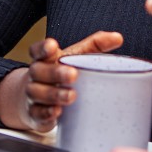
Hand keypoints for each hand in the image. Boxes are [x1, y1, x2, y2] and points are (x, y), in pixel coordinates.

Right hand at [0, 31, 122, 131]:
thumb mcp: (76, 57)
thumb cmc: (61, 74)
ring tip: (72, 96)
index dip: (42, 48)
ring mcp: (34, 95)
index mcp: (46, 59)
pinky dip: (46, 113)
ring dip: (54, 94)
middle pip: (38, 71)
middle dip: (55, 72)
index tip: (53, 46)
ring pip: (37, 92)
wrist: (36, 100)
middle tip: (73, 74)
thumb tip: (117, 38)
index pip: (37, 50)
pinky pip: (37, 113)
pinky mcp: (35, 114)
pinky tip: (57, 112)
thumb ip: (95, 45)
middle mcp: (36, 75)